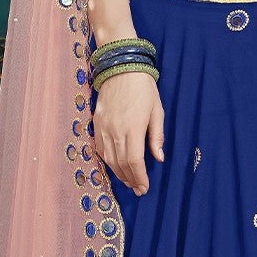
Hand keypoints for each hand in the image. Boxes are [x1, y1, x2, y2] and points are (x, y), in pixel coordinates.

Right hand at [92, 70, 164, 194]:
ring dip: (118, 173)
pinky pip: (100, 148)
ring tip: (128, 181)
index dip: (140, 178)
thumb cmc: (143, 88)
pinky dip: (107, 160)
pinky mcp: (96, 123)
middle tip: (137, 189)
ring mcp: (104, 127)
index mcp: (133, 128)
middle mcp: (116, 130)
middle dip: (130, 179)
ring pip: (109, 158)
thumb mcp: (157, 111)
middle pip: (121, 163)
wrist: (121, 68)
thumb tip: (159, 158)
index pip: (135, 161)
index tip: (144, 188)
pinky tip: (114, 166)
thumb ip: (156, 136)